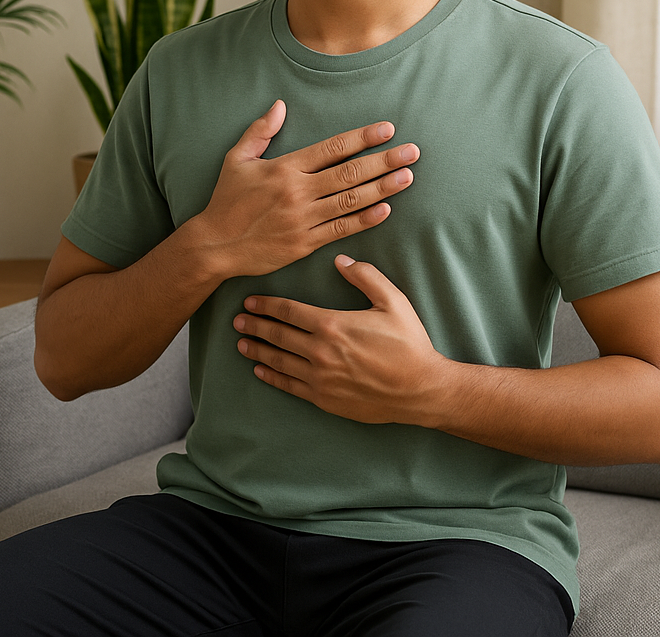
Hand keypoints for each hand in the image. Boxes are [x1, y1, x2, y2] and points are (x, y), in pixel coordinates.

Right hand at [196, 100, 417, 278]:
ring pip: (351, 200)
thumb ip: (260, 131)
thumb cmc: (226, 201)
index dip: (362, 138)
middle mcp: (298, 191)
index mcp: (284, 168)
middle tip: (412, 151)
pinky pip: (341, 229)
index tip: (386, 130)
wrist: (215, 245)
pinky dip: (365, 219)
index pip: (332, 148)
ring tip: (407, 176)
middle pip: (349, 172)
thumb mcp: (237, 159)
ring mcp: (303, 218)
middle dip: (384, 160)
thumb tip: (280, 105)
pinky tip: (386, 209)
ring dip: (382, 188)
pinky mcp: (305, 243)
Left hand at [233, 254, 446, 424]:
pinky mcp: (325, 399)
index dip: (266, 305)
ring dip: (258, 350)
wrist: (421, 389)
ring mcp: (321, 378)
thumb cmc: (409, 343)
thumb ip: (365, 276)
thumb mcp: (393, 301)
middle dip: (255, 326)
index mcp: (332, 325)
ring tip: (241, 344)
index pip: (289, 311)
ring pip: (279, 361)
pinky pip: (291, 386)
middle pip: (278, 335)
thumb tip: (340, 260)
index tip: (249, 302)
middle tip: (237, 321)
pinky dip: (273, 377)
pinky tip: (261, 370)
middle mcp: (320, 352)